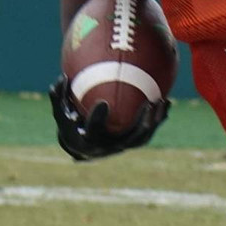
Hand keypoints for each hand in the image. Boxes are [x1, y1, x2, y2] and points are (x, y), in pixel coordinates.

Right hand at [48, 76, 167, 160]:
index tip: (104, 103)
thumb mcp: (60, 110)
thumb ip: (59, 96)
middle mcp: (108, 148)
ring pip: (143, 137)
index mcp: (88, 141)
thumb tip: (62, 78)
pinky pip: (148, 131)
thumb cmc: (70, 123)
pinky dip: (158, 118)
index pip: (93, 131)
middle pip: (128, 139)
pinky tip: (167, 101)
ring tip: (163, 102)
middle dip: (140, 123)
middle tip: (149, 104)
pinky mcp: (132, 142)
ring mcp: (122, 147)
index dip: (98, 119)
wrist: (82, 145)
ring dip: (155, 121)